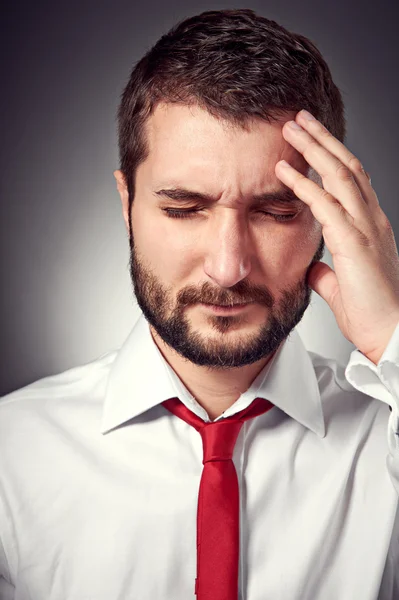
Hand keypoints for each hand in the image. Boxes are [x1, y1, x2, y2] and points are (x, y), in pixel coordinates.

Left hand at [275, 110, 398, 364]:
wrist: (390, 336)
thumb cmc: (372, 315)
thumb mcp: (342, 286)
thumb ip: (328, 272)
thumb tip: (313, 267)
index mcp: (370, 227)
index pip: (352, 181)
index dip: (332, 158)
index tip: (311, 142)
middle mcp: (372, 220)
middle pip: (347, 166)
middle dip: (322, 139)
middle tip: (299, 119)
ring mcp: (366, 228)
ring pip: (340, 175)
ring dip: (313, 148)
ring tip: (290, 127)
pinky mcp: (355, 242)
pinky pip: (326, 204)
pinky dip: (303, 184)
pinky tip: (283, 171)